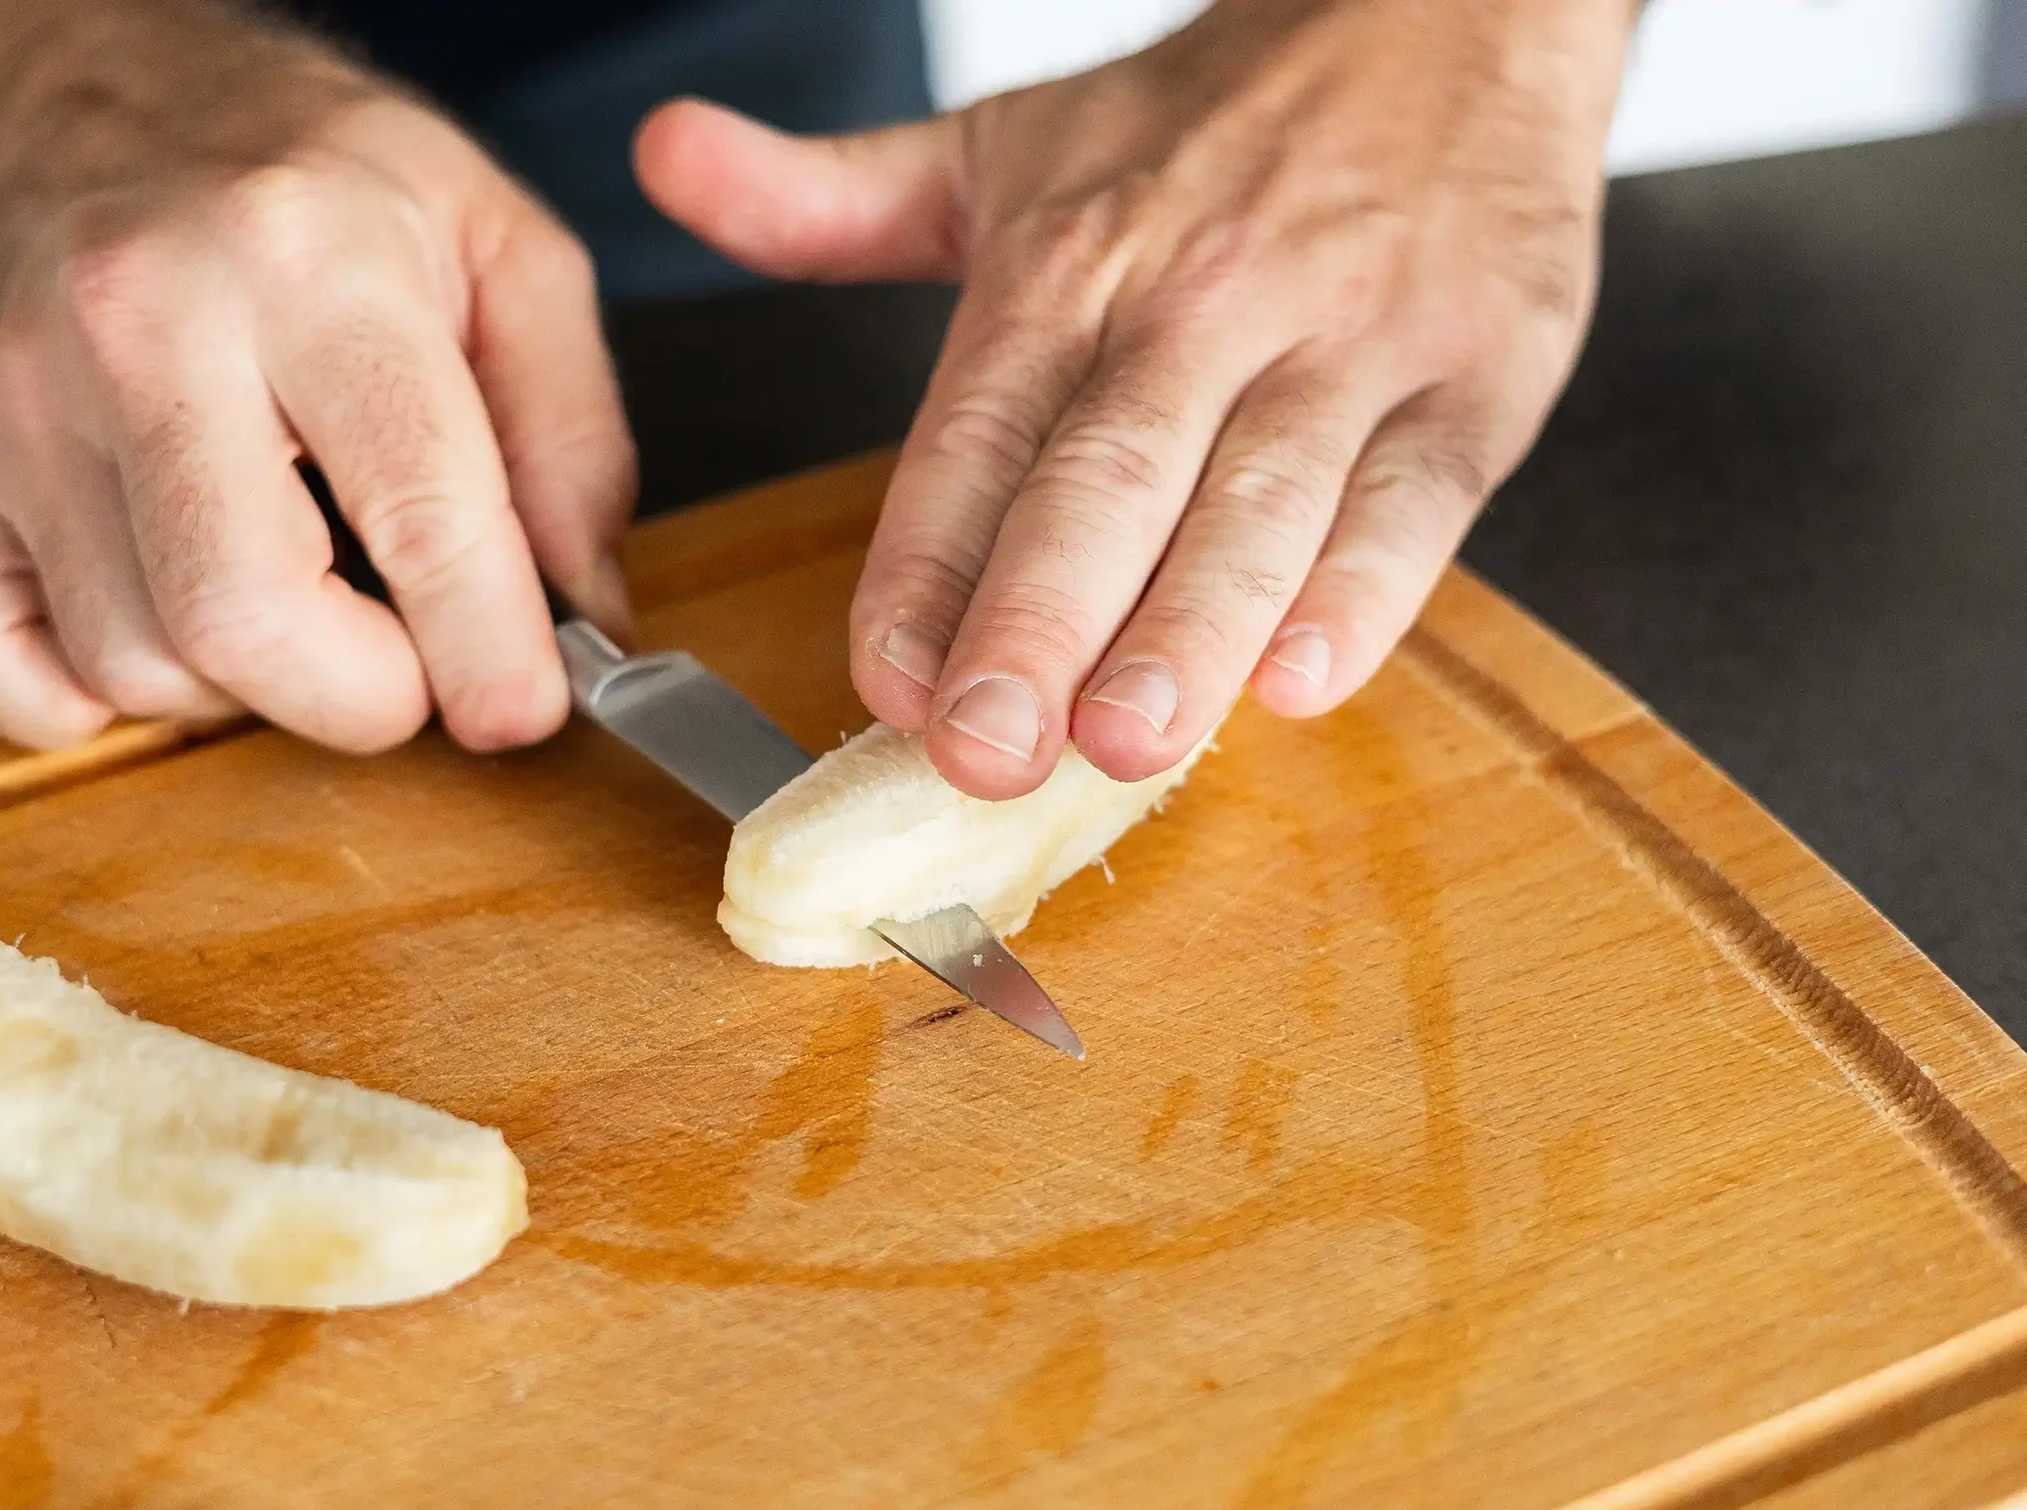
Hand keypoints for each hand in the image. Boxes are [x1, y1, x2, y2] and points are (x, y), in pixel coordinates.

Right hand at [0, 10, 633, 750]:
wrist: (107, 114)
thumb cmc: (327, 193)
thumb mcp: (507, 251)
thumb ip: (572, 437)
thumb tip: (584, 611)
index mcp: (309, 258)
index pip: (415, 506)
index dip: (485, 648)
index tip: (523, 710)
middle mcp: (143, 326)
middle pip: (243, 618)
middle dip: (360, 697)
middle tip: (409, 664)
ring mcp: (26, 412)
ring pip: (133, 662)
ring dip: (244, 690)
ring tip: (295, 599)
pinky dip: (73, 701)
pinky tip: (158, 631)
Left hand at [638, 0, 1636, 796]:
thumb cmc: (1209, 125)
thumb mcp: (1002, 150)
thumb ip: (828, 198)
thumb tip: (663, 158)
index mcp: (1067, 265)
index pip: (977, 434)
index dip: (926, 565)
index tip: (886, 682)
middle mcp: (1197, 301)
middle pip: (1106, 478)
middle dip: (1039, 621)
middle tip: (986, 752)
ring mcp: (1347, 337)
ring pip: (1258, 502)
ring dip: (1190, 629)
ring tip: (1126, 741)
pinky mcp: (1478, 373)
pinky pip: (1415, 498)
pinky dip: (1365, 591)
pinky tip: (1304, 678)